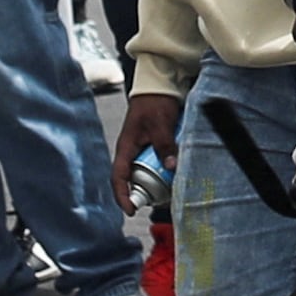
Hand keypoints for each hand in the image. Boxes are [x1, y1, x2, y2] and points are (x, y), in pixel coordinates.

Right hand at [113, 89, 179, 212]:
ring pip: (146, 172)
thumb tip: (171, 167)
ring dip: (157, 181)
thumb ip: (165, 145)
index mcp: (126, 147)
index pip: (118, 177)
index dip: (122, 196)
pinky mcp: (152, 146)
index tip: (131, 210)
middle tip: (162, 200)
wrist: (159, 85)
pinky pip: (155, 163)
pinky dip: (164, 170)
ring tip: (172, 188)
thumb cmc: (154, 101)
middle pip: (133, 179)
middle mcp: (131, 151)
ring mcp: (141, 149)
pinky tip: (176, 172)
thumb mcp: (160, 124)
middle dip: (145, 192)